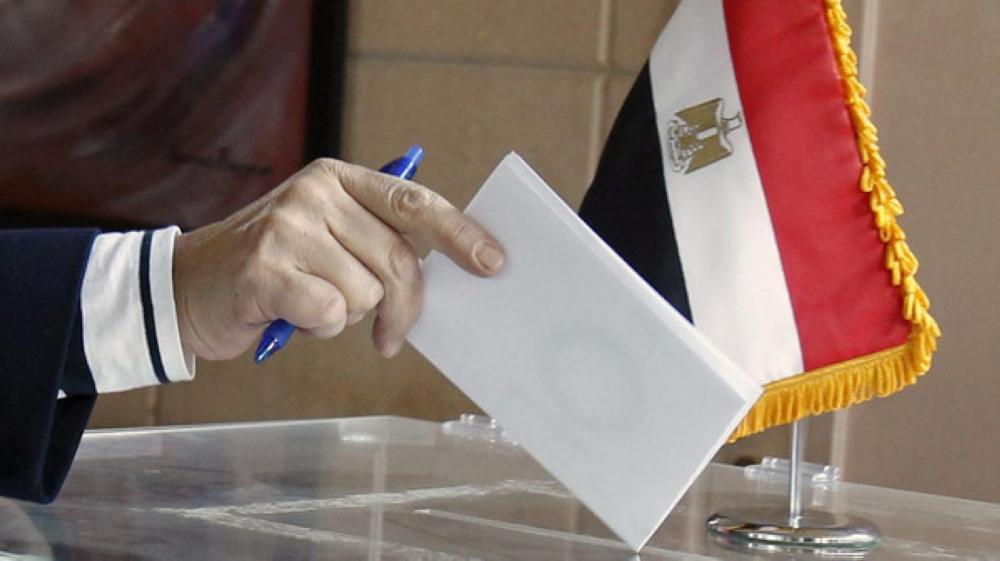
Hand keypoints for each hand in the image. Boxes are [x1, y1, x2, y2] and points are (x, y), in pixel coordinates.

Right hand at [172, 158, 504, 360]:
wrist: (186, 288)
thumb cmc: (273, 270)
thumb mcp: (327, 238)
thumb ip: (377, 242)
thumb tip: (447, 272)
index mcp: (339, 179)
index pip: (414, 203)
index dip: (459, 233)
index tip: (492, 262)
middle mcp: (315, 192)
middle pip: (398, 259)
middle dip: (403, 308)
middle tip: (391, 335)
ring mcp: (288, 225)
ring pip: (366, 292)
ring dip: (347, 315)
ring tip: (311, 304)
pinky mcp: (265, 266)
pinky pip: (330, 312)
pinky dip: (318, 327)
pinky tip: (291, 316)